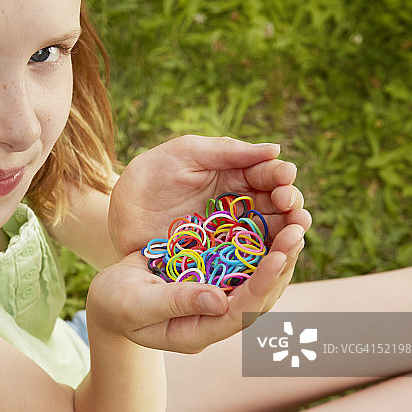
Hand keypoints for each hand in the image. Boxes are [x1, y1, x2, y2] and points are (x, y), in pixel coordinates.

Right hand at [86, 222, 304, 353]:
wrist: (106, 299)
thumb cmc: (112, 304)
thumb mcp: (133, 303)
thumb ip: (173, 303)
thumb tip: (220, 300)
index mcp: (196, 332)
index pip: (240, 313)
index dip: (262, 284)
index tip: (279, 254)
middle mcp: (214, 318)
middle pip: (260, 298)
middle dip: (281, 264)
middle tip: (298, 229)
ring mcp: (216, 300)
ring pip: (258, 281)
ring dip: (278, 253)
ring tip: (295, 223)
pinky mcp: (214, 280)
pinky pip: (244, 265)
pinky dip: (260, 244)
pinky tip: (272, 220)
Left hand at [108, 135, 311, 255]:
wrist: (117, 214)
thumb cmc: (149, 177)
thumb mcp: (184, 153)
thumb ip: (225, 150)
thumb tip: (276, 150)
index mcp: (233, 176)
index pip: (267, 175)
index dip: (280, 176)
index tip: (285, 178)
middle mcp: (239, 207)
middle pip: (276, 207)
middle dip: (290, 205)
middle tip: (291, 206)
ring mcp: (231, 236)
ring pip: (269, 236)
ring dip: (286, 234)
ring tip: (295, 232)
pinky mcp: (219, 260)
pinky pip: (248, 261)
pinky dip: (265, 261)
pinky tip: (276, 259)